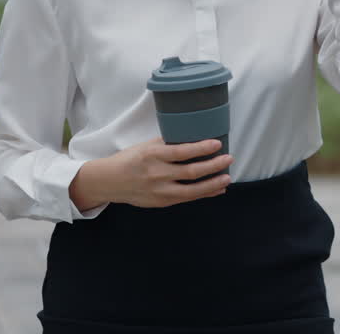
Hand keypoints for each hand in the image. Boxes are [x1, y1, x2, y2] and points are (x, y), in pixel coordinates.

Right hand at [107, 138, 232, 208]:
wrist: (110, 181)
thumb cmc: (130, 159)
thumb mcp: (146, 146)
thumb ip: (167, 143)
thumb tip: (192, 137)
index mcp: (152, 155)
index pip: (181, 152)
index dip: (201, 148)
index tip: (217, 144)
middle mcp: (157, 174)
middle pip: (190, 172)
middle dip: (213, 166)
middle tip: (229, 158)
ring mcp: (159, 191)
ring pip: (191, 190)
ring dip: (212, 184)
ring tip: (227, 177)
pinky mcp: (161, 202)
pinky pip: (187, 199)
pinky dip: (203, 194)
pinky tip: (217, 189)